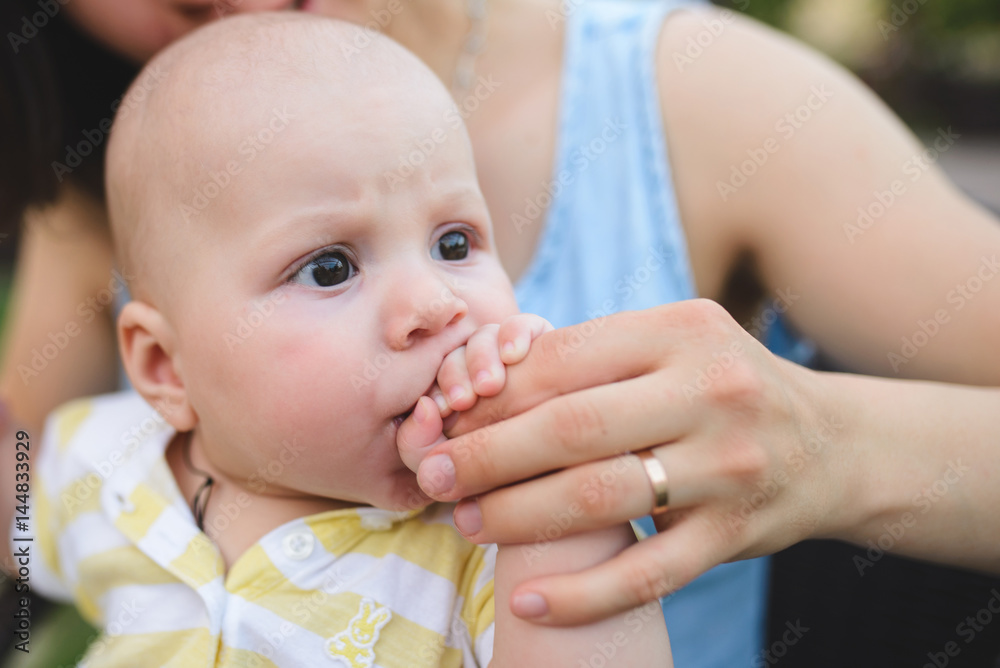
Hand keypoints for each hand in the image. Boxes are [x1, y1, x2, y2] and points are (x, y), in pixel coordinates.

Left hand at [402, 299, 855, 624]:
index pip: (563, 361)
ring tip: (467, 523)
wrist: (833, 444)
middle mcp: (711, 390)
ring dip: (518, 518)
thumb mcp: (670, 346)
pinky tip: (530, 602)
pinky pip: (647, 574)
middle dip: (486, 455)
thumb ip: (592, 357)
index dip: (492, 394)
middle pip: (572, 427)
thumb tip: (483, 383)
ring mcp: (729, 466)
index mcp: (682, 330)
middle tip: (433, 475)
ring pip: (600, 499)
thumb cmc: (721, 387)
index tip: (444, 419)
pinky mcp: (736, 534)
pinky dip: (582, 595)